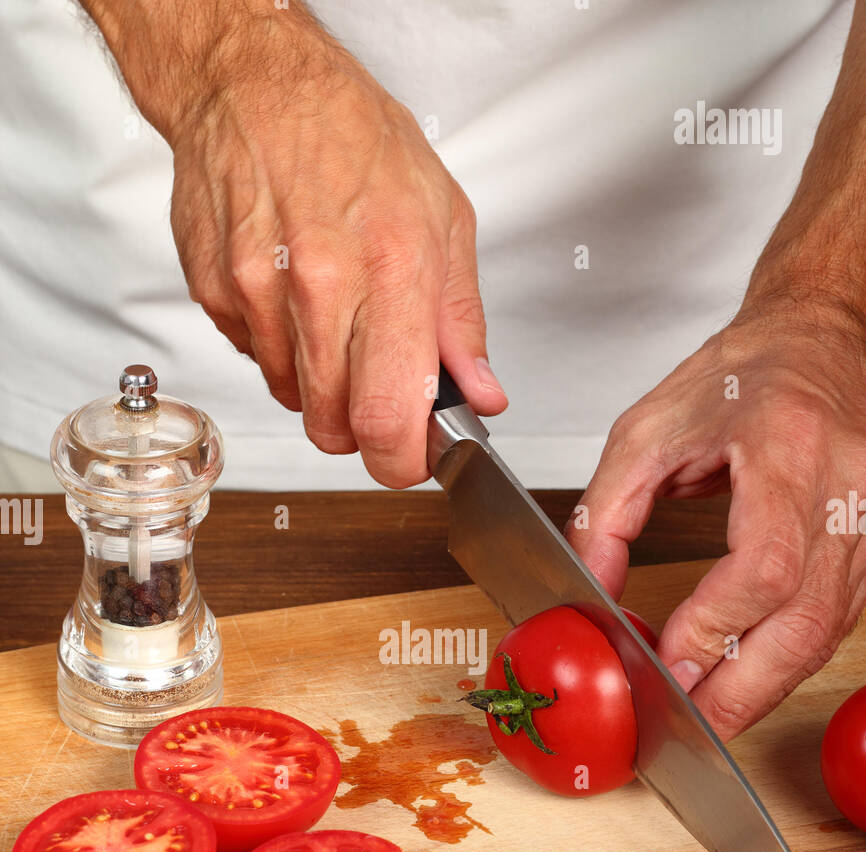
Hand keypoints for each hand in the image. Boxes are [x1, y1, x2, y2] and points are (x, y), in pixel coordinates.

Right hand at [88, 0, 506, 485]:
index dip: (401, 461)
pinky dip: (280, 348)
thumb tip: (480, 393)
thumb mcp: (443, 217)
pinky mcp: (215, 292)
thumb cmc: (351, 136)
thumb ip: (460, 321)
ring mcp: (258, 292)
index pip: (388, 415)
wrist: (254, 82)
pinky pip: (255, 359)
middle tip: (377, 394)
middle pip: (335, 426)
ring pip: (294, 400)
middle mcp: (320, 284)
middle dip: (362, 430)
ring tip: (335, 321)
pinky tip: (293, 295)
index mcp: (391, 267)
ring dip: (320, 385)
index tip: (412, 459)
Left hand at [566, 294, 865, 739]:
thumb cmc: (743, 374)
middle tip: (689, 725)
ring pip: (827, 633)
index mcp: (787, 448)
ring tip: (709, 718)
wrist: (816, 341)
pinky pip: (835, 623)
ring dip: (765, 688)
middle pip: (806, 619)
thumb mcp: (647, 429)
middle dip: (743, 687)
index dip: (718, 626)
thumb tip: (591, 594)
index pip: (765, 563)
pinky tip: (747, 681)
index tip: (670, 662)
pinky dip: (788, 662)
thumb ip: (608, 512)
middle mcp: (843, 490)